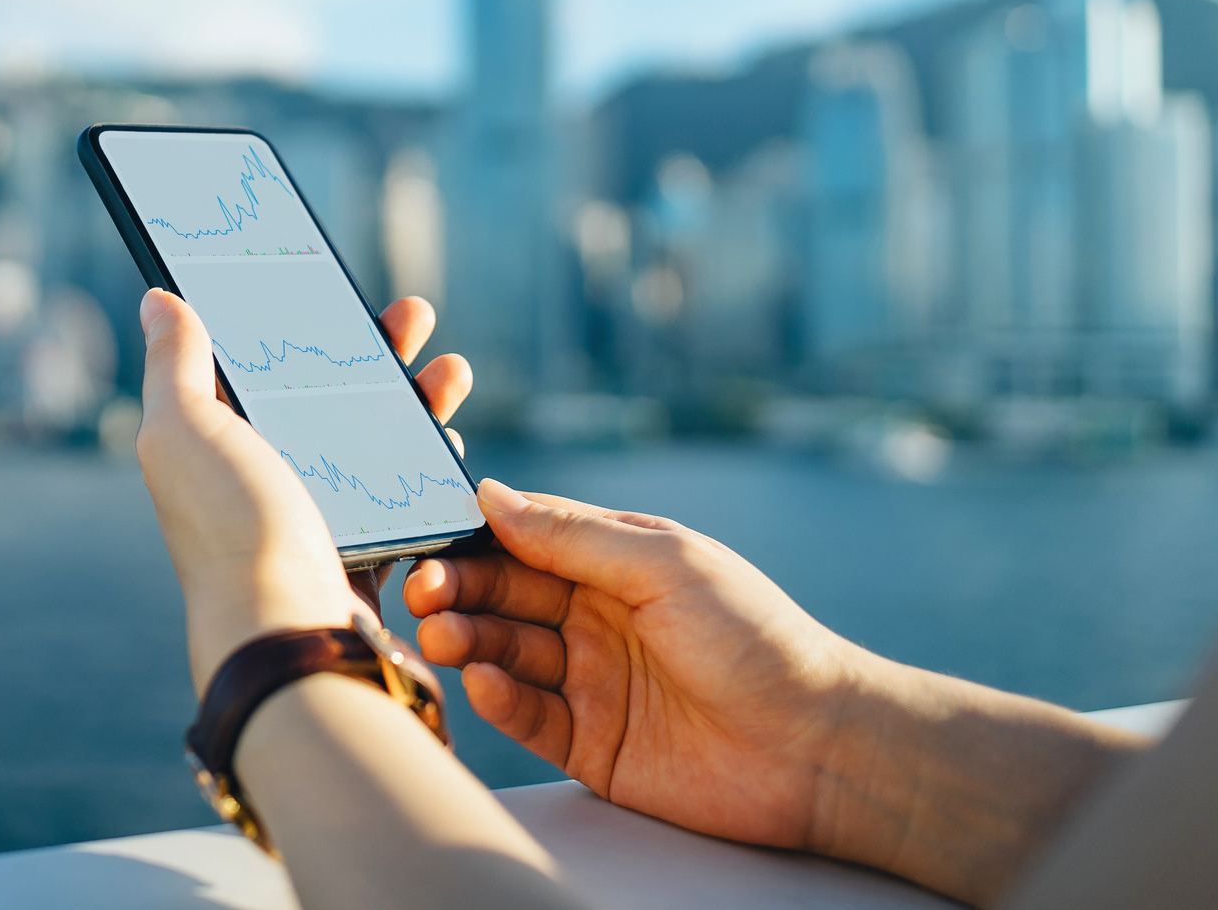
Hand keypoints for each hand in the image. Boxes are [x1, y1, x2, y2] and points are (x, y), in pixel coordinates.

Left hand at [135, 289, 471, 692]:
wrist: (291, 633)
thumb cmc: (233, 529)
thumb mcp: (186, 431)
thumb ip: (174, 365)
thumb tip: (157, 299)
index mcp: (216, 441)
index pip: (257, 364)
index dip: (293, 320)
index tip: (334, 284)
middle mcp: (261, 475)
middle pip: (326, 393)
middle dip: (374, 351)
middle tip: (414, 315)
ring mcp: (314, 514)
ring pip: (372, 439)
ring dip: (415, 400)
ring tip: (451, 372)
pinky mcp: (361, 550)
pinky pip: (402, 495)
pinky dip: (428, 463)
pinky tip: (449, 443)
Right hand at [404, 485, 867, 851]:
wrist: (817, 747)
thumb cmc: (757, 639)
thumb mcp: (665, 562)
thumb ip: (574, 533)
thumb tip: (492, 494)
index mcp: (614, 565)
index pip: (524, 541)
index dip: (474, 538)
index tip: (430, 536)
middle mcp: (595, 619)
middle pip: (503, 596)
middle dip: (457, 589)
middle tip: (424, 590)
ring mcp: (590, 682)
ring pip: (504, 652)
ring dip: (467, 639)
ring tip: (445, 634)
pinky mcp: (589, 744)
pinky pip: (527, 715)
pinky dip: (498, 697)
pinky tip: (484, 680)